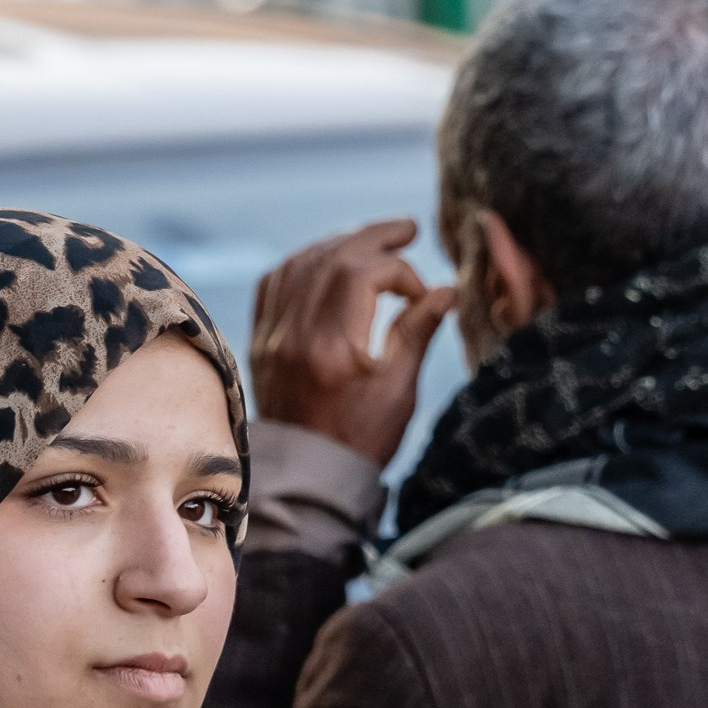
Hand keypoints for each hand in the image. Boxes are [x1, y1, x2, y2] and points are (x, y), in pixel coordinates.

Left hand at [251, 218, 457, 465]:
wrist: (309, 478)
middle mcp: (293, 335)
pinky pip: (274, 283)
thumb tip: (446, 289)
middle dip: (372, 237)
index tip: (422, 295)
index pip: (362, 274)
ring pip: (300, 263)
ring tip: (372, 242)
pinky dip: (304, 262)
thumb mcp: (399, 391)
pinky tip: (327, 261)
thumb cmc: (362, 441)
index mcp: (330, 348)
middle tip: (406, 229)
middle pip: (331, 257)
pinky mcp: (260, 342)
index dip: (400, 271)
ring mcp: (271, 336)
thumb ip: (417, 333)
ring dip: (339, 244)